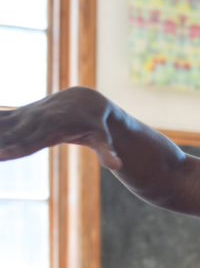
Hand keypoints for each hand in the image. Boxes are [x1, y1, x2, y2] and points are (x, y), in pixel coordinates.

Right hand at [0, 87, 121, 168]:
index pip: (31, 142)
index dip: (16, 148)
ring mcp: (25, 117)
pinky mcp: (19, 115)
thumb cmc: (96, 124)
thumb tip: (119, 166)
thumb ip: (107, 152)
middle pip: (8, 135)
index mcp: (52, 128)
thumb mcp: (102, 137)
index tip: (0, 155)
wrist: (86, 100)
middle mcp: (34, 121)